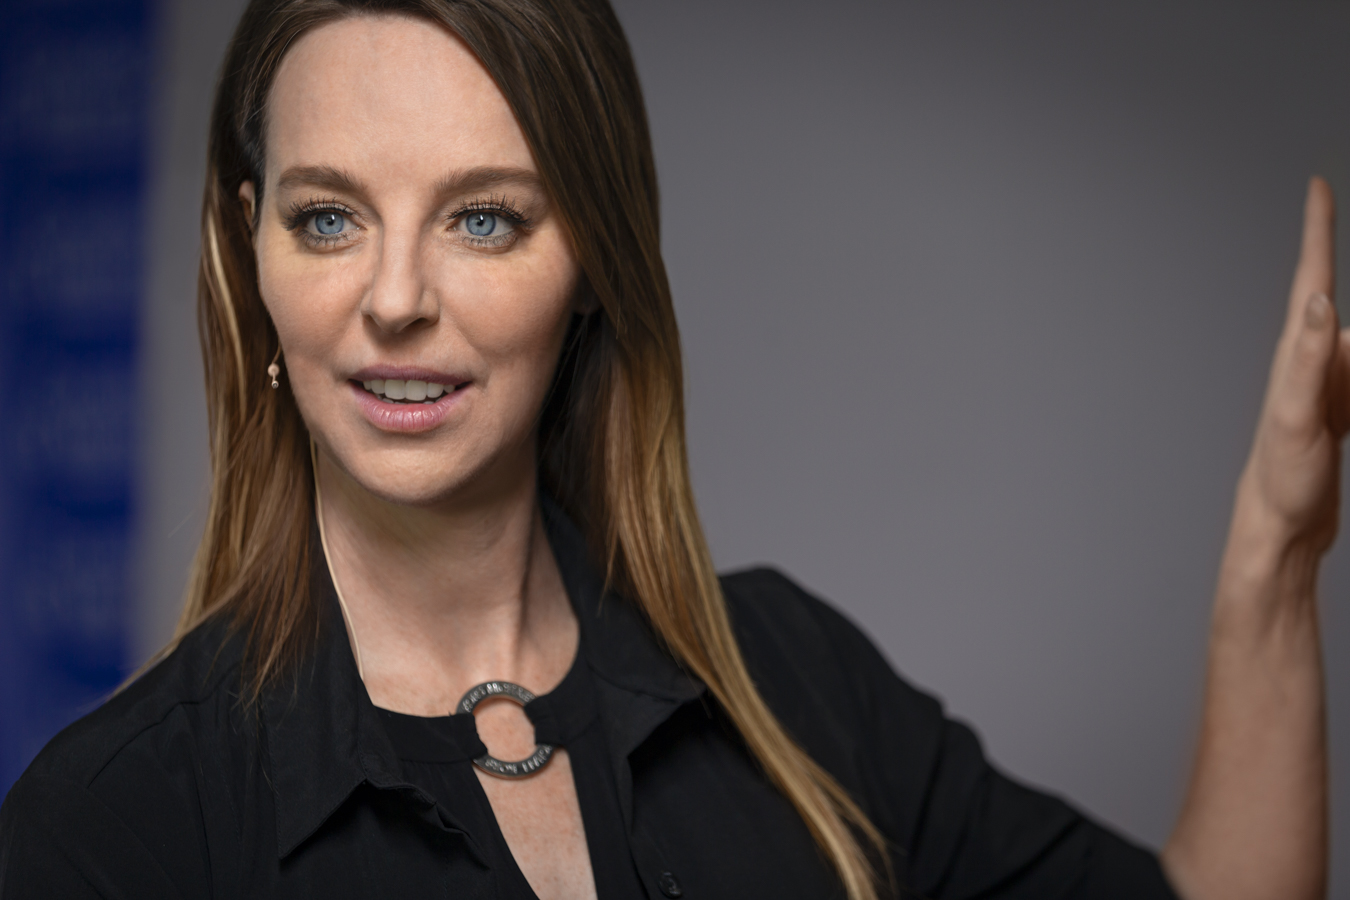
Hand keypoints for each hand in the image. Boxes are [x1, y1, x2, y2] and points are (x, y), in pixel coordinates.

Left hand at [1235, 177, 1342, 563]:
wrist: (1278, 530)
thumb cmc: (1281, 480)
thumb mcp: (1298, 419)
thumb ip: (1310, 360)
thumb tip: (1320, 302)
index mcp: (1300, 356)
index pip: (1313, 278)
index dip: (1317, 230)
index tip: (1316, 185)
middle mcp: (1312, 363)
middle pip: (1336, 297)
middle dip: (1335, 249)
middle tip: (1328, 199)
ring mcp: (1326, 385)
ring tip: (1334, 294)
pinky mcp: (1338, 410)